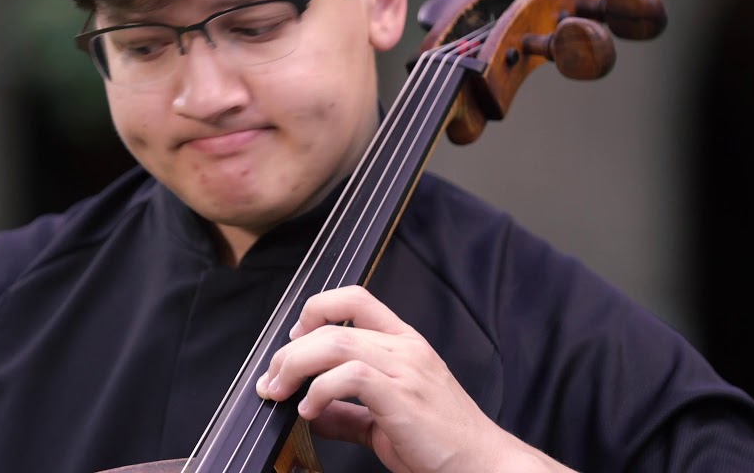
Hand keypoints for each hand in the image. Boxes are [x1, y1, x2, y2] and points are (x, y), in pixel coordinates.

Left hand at [254, 285, 573, 472]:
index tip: (294, 340)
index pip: (354, 298)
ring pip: (335, 344)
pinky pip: (350, 376)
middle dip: (289, 351)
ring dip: (296, 367)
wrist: (482, 465)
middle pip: (332, 324)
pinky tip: (310, 411)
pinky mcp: (402, 397)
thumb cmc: (440, 443)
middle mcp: (405, 348)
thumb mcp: (385, 419)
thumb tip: (307, 409)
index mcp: (404, 343)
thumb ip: (346, 411)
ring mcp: (406, 369)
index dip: (316, 310)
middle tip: (272, 380)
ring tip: (280, 392)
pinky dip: (320, 391)